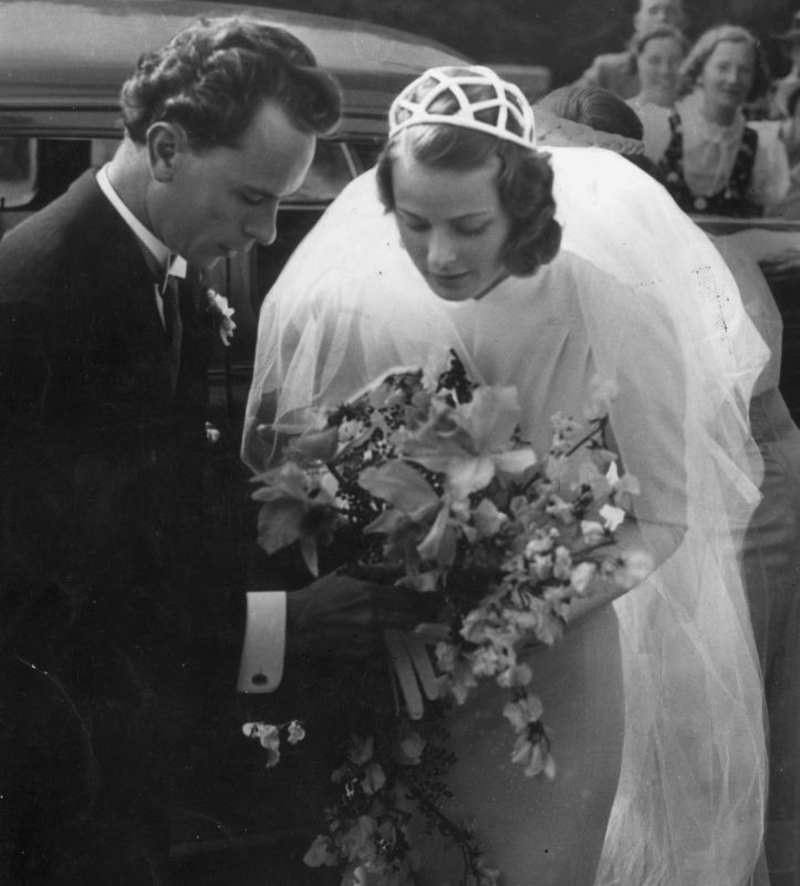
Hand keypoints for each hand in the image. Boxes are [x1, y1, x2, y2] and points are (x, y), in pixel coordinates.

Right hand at [285, 573, 426, 659]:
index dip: (428, 599)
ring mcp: (367, 638)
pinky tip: (373, 634)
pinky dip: (381, 641)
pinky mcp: (360, 654)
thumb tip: (401, 567)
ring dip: (399, 629)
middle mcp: (372, 617)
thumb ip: (377, 570)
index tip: (440, 598)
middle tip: (436, 615)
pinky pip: (380, 648)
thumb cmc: (320, 595)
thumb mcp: (347, 573)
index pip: (409, 598)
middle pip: (411, 619)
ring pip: (396, 634)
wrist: (296, 623)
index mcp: (370, 594)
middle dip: (424, 617)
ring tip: (404, 625)